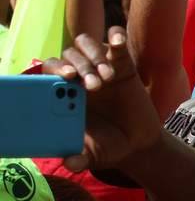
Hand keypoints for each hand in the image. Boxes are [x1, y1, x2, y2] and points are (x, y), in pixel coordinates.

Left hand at [43, 28, 160, 171]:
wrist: (138, 143)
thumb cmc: (108, 147)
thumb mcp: (93, 155)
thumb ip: (80, 158)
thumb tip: (69, 164)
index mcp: (64, 93)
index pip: (52, 70)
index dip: (56, 69)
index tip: (68, 78)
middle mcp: (80, 77)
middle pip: (70, 56)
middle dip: (81, 67)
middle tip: (95, 86)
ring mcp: (101, 67)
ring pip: (87, 45)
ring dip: (95, 56)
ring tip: (109, 78)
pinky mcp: (122, 63)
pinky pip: (115, 41)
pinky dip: (115, 36)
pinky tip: (117, 42)